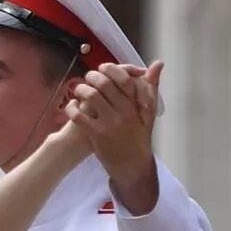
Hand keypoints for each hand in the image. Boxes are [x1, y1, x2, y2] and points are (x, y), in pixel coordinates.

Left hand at [70, 61, 161, 202]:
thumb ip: (151, 87)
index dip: (110, 68)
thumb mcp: (149, 113)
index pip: (123, 79)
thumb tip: (158, 63)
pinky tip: (72, 106)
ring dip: (81, 89)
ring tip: (79, 90)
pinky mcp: (95, 135)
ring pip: (90, 96)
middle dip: (92, 76)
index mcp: (135, 105)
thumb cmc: (140, 138)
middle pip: (103, 84)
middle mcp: (123, 112)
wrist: (133, 167)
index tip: (103, 67)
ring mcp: (108, 123)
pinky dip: (72, 107)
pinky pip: (78, 115)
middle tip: (88, 77)